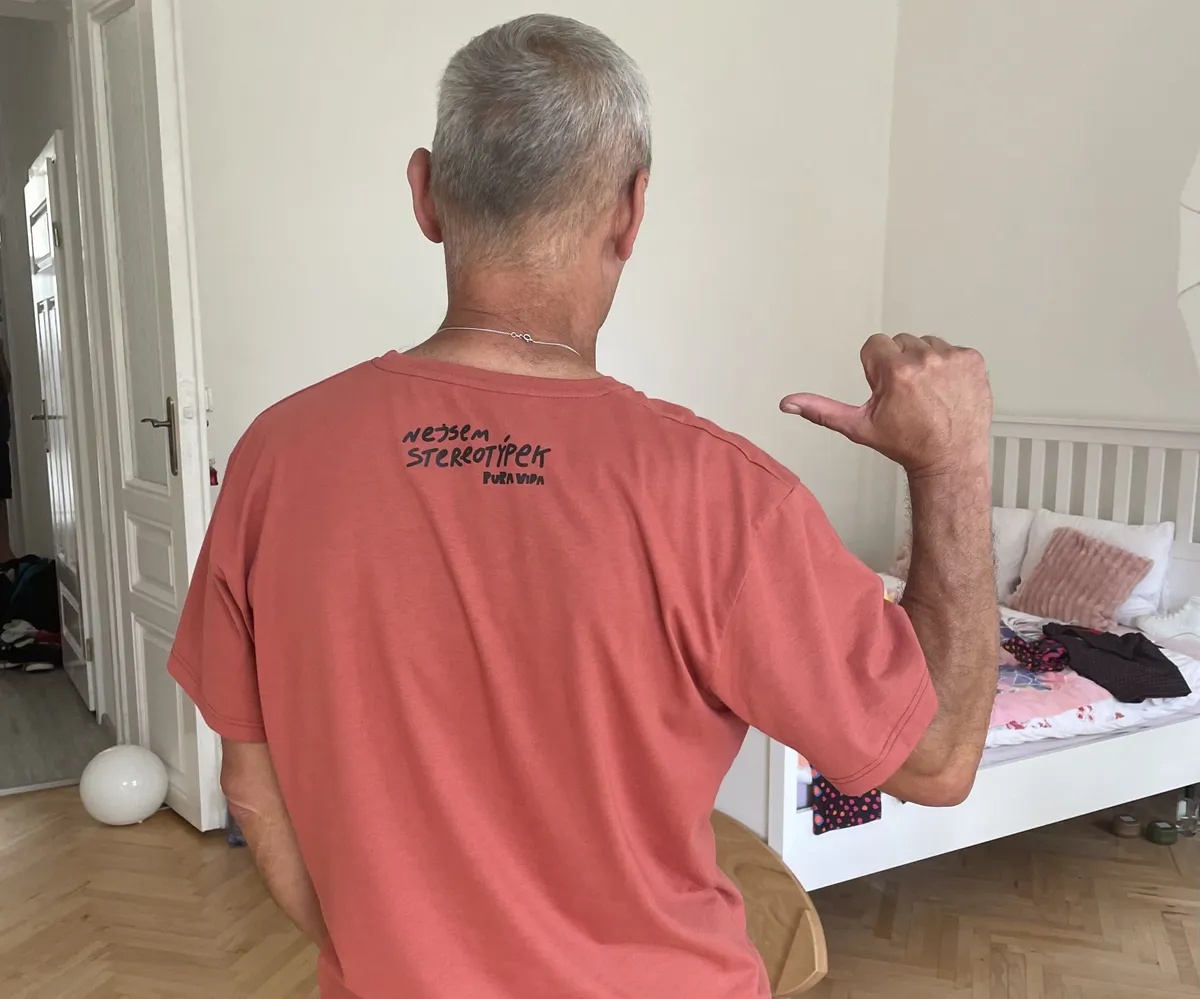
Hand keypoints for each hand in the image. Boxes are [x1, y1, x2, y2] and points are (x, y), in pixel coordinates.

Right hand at [780, 334, 991, 475]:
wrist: (949, 458)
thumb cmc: (904, 444)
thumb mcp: (859, 427)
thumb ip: (821, 410)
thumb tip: (788, 403)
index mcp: (895, 370)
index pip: (875, 345)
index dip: (876, 369)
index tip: (888, 391)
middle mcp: (924, 358)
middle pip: (901, 342)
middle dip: (900, 363)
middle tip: (908, 395)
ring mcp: (952, 358)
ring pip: (927, 343)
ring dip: (925, 362)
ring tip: (928, 393)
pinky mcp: (973, 360)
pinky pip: (953, 350)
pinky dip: (949, 367)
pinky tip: (946, 391)